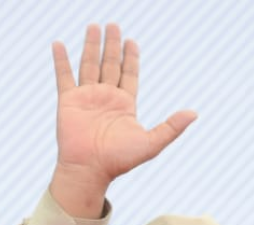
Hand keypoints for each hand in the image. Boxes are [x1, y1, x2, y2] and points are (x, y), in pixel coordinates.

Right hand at [49, 23, 195, 216]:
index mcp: (125, 105)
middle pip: (110, 65)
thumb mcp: (150, 143)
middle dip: (112, 45)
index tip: (131, 41)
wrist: (89, 171)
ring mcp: (86, 98)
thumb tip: (194, 113)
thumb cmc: (119, 161)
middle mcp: (106, 98)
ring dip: (91, 46)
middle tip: (113, 25)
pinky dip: (61, 60)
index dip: (131, 58)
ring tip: (93, 26)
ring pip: (89, 65)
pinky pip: (64, 76)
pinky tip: (59, 45)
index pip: (129, 74)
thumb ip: (171, 127)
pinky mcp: (68, 102)